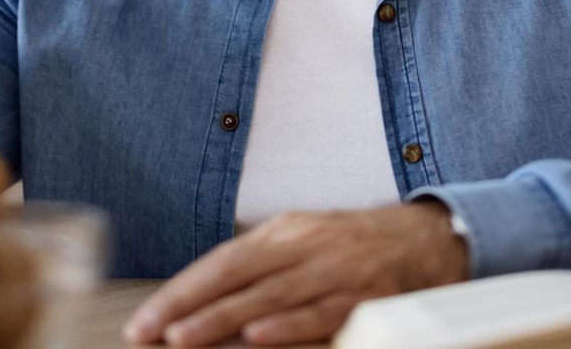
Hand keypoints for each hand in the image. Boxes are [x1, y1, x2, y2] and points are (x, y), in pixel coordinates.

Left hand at [123, 202, 468, 346]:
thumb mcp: (301, 242)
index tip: (144, 320)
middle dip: (187, 306)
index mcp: (283, 232)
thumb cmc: (351, 247)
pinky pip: (319, 314)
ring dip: (223, 319)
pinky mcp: (364, 296)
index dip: (180, 290)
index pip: (220, 261)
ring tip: (184, 339)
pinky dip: (287, 326)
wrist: (426, 238)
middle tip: (149, 333)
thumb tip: (199, 300)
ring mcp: (334, 270)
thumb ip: (258, 267)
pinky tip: (257, 337)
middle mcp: (304, 245)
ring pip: (269, 296)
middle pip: (235, 275)